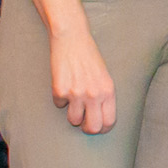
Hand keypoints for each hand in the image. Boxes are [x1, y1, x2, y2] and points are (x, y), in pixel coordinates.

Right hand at [48, 20, 115, 135]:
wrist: (72, 39)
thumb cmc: (89, 57)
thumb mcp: (104, 76)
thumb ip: (104, 96)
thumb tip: (100, 118)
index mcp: (108, 91)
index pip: (108, 122)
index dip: (103, 128)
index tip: (98, 127)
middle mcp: (94, 95)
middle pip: (92, 128)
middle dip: (87, 128)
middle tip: (84, 122)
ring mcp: (76, 94)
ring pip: (73, 120)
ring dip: (72, 113)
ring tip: (73, 99)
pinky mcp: (59, 91)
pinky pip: (59, 105)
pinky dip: (60, 98)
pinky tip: (64, 83)